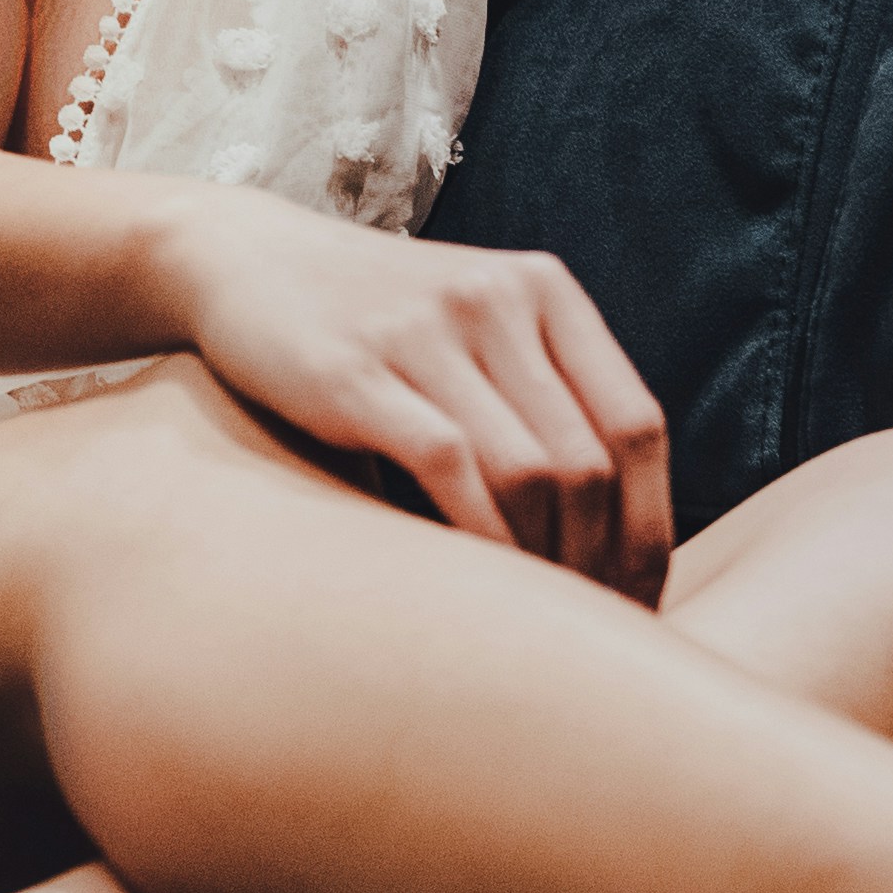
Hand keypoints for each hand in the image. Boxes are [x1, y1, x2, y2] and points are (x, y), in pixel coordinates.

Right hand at [159, 193, 671, 602]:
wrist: (243, 258)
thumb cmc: (371, 318)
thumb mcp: (471, 324)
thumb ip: (541, 391)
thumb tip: (616, 533)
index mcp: (544, 289)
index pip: (636, 426)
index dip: (648, 530)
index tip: (638, 604)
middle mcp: (496, 298)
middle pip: (588, 461)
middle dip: (598, 564)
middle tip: (583, 635)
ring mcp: (425, 329)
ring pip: (528, 469)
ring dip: (541, 564)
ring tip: (532, 626)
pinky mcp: (354, 370)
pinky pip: (447, 467)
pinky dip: (475, 539)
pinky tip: (471, 593)